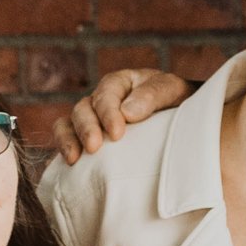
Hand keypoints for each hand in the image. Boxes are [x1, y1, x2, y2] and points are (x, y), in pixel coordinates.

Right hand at [59, 68, 193, 157]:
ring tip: (75, 158)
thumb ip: (153, 96)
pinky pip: (66, 137)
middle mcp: (101, 99)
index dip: (108, 112)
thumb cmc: (177, 102)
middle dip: (87, 128)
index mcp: (121, 82)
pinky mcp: (87, 137)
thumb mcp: (173, 90)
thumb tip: (127, 112)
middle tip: (95, 147)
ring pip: (69, 122)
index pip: (107, 92)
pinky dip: (64, 146)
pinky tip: (70, 162)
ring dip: (69, 139)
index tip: (117, 133)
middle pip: (84, 108)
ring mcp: (92, 118)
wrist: (182, 119)